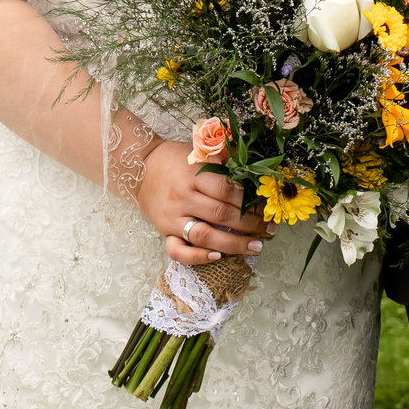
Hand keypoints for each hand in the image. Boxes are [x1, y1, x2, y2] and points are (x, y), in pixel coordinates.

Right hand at [134, 139, 269, 265]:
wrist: (139, 168)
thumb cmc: (175, 159)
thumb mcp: (198, 151)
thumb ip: (223, 157)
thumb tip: (251, 162)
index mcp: (194, 174)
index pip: (227, 190)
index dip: (250, 201)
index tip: (267, 207)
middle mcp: (183, 197)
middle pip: (221, 214)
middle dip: (250, 224)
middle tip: (269, 229)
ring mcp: (173, 217)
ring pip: (205, 235)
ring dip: (234, 244)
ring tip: (256, 246)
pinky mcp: (164, 231)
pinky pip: (178, 251)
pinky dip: (198, 257)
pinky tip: (218, 256)